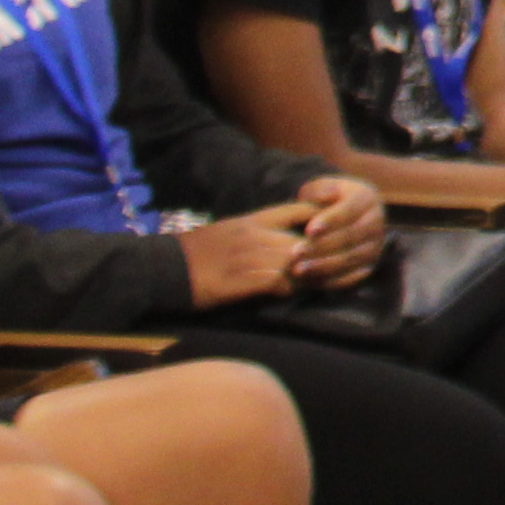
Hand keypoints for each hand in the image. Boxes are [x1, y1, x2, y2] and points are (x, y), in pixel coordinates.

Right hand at [180, 199, 337, 309]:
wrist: (164, 269)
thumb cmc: (199, 252)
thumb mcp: (234, 229)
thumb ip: (264, 230)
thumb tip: (296, 240)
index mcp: (255, 218)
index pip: (302, 211)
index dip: (324, 221)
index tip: (339, 233)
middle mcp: (256, 234)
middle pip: (306, 239)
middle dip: (322, 254)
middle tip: (338, 267)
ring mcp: (249, 256)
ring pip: (296, 262)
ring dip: (308, 275)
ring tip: (317, 284)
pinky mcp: (241, 280)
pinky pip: (277, 282)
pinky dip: (288, 289)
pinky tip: (288, 293)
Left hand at [284, 176, 388, 290]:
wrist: (343, 217)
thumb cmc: (325, 200)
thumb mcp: (322, 187)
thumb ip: (319, 190)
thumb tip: (324, 197)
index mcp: (367, 198)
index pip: (349, 210)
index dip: (330, 221)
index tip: (308, 231)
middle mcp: (376, 222)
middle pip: (350, 236)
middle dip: (321, 246)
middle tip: (295, 253)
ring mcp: (375, 245)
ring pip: (351, 257)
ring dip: (324, 265)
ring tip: (298, 269)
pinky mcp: (369, 264)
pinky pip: (353, 275)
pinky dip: (332, 279)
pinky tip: (310, 281)